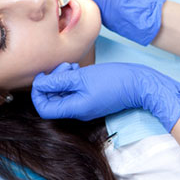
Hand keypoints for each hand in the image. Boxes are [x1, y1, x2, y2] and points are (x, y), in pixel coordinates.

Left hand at [31, 62, 179, 131]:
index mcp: (75, 109)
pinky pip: (75, 93)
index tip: (44, 75)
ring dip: (63, 79)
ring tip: (73, 66)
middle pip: (53, 101)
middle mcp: (79, 112)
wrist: (140, 84)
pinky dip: (73, 81)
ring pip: (64, 95)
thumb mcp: (82, 77)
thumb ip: (59, 81)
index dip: (39, 92)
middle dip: (52, 82)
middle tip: (64, 67)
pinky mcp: (93, 100)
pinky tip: (80, 70)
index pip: (44, 108)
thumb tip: (39, 83)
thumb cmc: (114, 80)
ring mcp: (86, 107)